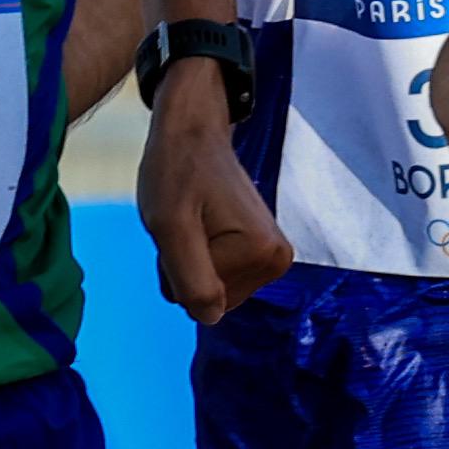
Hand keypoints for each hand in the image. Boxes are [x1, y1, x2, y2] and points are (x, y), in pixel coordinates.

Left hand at [137, 59, 289, 323]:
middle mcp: (278, 259)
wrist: (193, 131)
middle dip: (187, 266)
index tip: (184, 226)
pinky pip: (217, 273)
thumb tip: (209, 317)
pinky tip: (200, 222)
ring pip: (212, 287)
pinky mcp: (260, 250)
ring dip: (190, 260)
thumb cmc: (178, 171)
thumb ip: (190, 279)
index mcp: (263, 255)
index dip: (179, 268)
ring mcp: (271, 256)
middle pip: (213, 297)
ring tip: (192, 219)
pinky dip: (198, 253)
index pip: (203, 301)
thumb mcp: (170, 226)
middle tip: (185, 222)